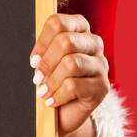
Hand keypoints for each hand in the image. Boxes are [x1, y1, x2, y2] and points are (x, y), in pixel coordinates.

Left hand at [30, 12, 109, 136]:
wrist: (65, 113)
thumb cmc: (54, 83)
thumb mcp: (46, 62)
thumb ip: (43, 53)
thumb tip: (37, 59)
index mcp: (80, 29)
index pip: (58, 23)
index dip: (41, 43)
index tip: (34, 60)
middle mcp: (94, 43)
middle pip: (66, 41)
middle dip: (47, 62)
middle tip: (37, 78)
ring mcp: (101, 65)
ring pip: (72, 64)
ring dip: (52, 81)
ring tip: (43, 91)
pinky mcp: (102, 87)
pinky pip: (74, 86)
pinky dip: (58, 95)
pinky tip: (52, 100)